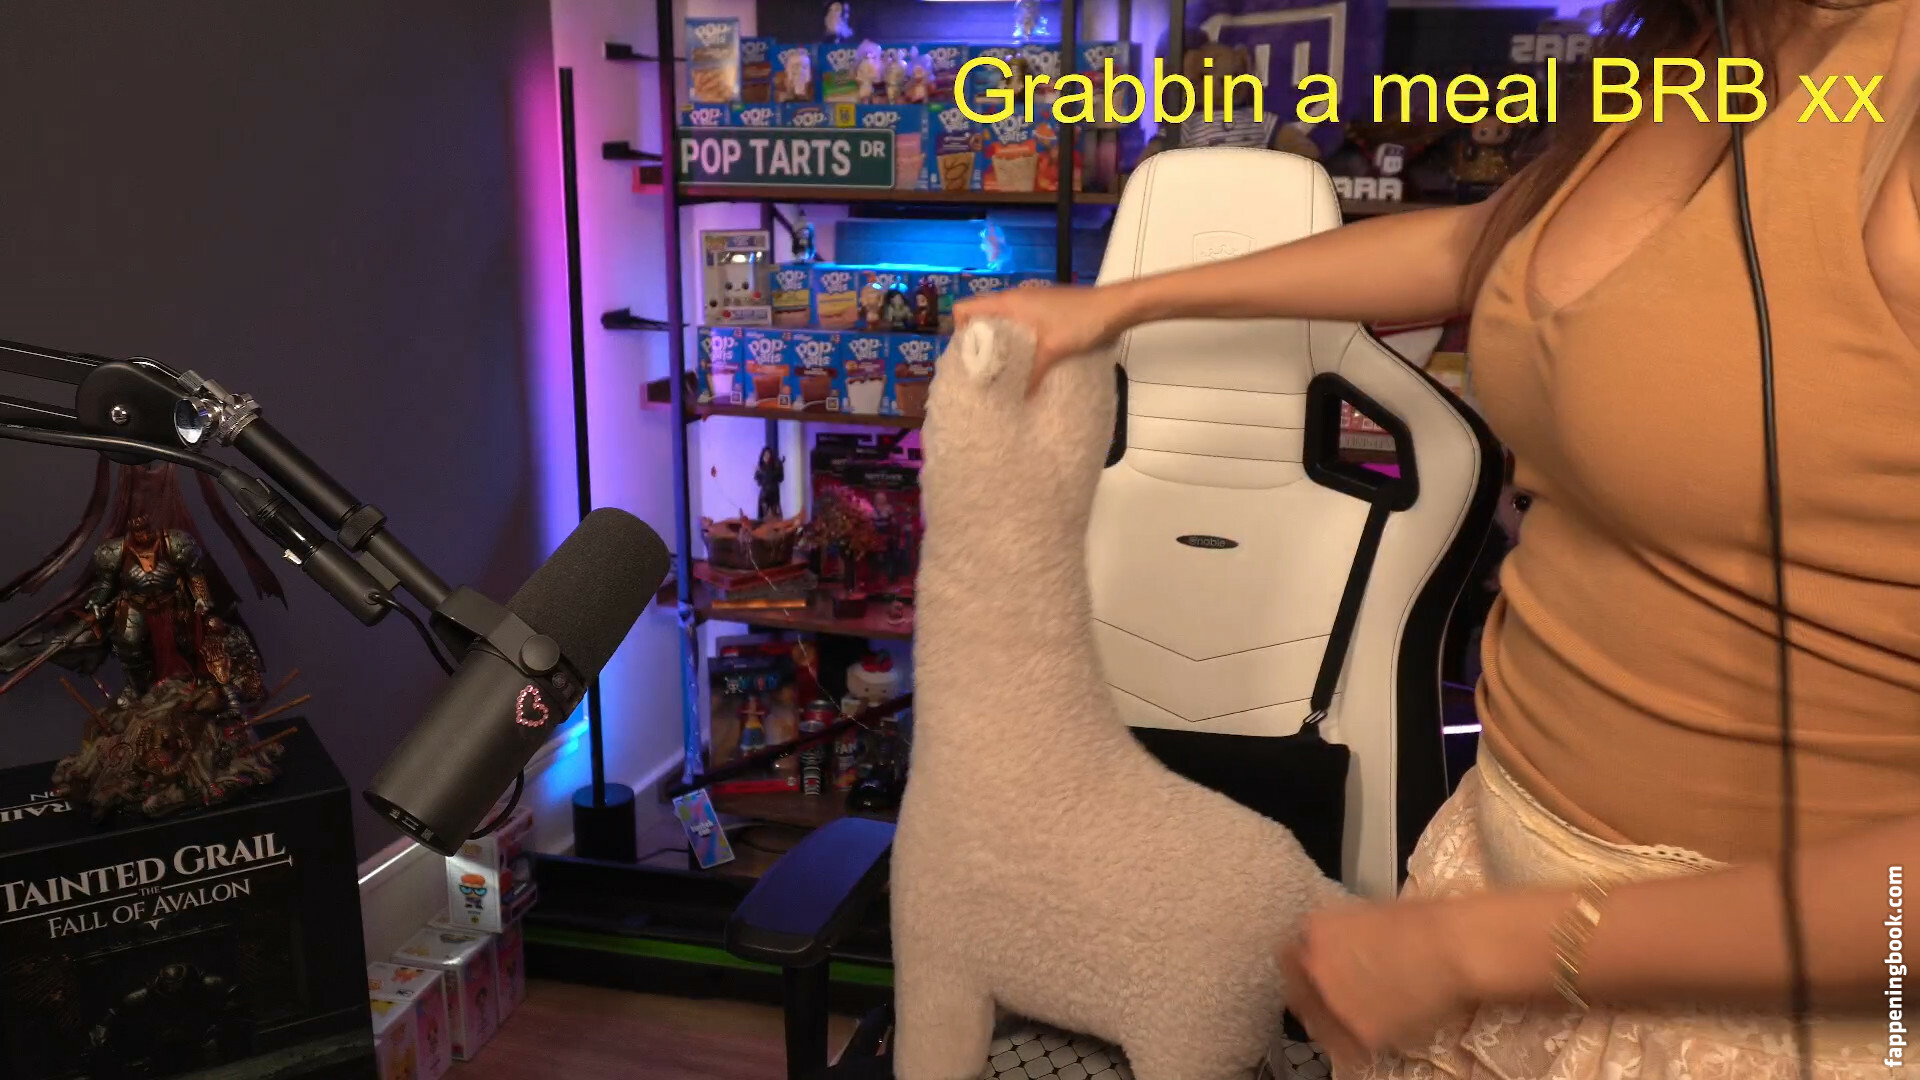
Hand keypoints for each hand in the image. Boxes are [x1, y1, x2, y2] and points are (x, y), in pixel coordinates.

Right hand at [952, 283, 1135, 389]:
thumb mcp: (1054, 350)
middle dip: (978, 342)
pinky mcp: (1046, 311)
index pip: (966, 308)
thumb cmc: (1081, 322)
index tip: (966, 356)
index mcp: (1010, 302)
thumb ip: (1033, 374)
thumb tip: (1020, 401)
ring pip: (1003, 322)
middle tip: (982, 371)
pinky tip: (1027, 362)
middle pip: (982, 317)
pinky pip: (1020, 325)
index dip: (959, 329)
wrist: (1115, 307)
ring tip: (1002, 370)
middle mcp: (1016, 299)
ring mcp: (1032, 303)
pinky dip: (1017, 341)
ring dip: (999, 343)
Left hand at [1278, 899, 1479, 1073]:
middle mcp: (1314, 967)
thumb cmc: (1424, 920)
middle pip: (1296, 989)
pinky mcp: (1359, 1033)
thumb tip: (1340, 945)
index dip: (1302, 963)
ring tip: (1347, 1018)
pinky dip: (1349, 1044)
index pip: (1288, 954)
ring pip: (1315, 1021)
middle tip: (1329, 997)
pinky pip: (1343, 1046)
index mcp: (1315, 930)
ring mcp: (1333, 1003)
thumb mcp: (1369, 913)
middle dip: (1308, 992)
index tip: (1311, 969)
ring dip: (1325, 1019)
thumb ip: (1342, 933)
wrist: (1453, 948)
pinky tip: (1363, 1037)